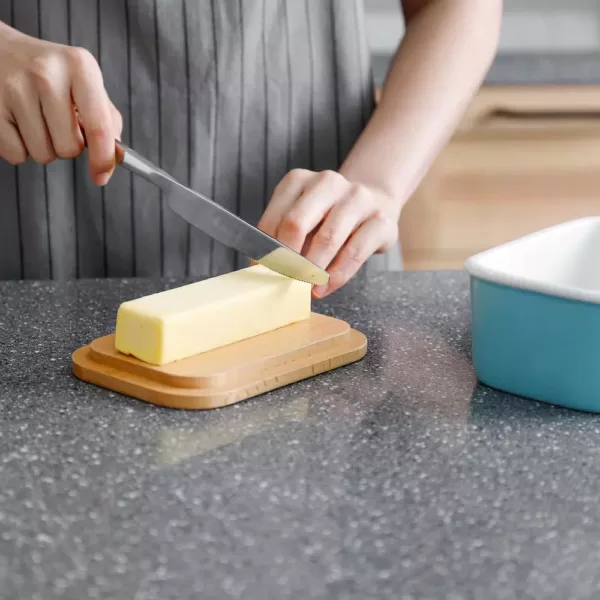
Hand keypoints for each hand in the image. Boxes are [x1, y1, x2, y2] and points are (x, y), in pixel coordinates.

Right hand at [0, 23, 121, 184]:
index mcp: (79, 66)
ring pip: (43, 154)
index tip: (102, 175)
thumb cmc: (50, 73)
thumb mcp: (85, 83)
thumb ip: (107, 118)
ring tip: (36, 119)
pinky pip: (16, 154)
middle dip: (67, 146)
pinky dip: (19, 147)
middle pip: (69, 148)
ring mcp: (14, 88)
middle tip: (57, 123)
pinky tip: (17, 122)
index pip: (99, 127)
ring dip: (43, 147)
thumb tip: (115, 157)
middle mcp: (47, 74)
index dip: (103, 159)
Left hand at [258, 169, 399, 297]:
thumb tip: (264, 271)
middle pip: (297, 223)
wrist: (375, 203)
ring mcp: (358, 198)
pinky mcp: (381, 220)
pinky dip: (337, 275)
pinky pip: (355, 252)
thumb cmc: (329, 217)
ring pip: (328, 238)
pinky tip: (326, 287)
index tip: (264, 274)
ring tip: (306, 288)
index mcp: (299, 180)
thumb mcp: (303, 218)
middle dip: (287, 259)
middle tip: (284, 282)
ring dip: (313, 270)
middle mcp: (328, 182)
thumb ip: (284, 238)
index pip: (275, 219)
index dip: (266, 251)